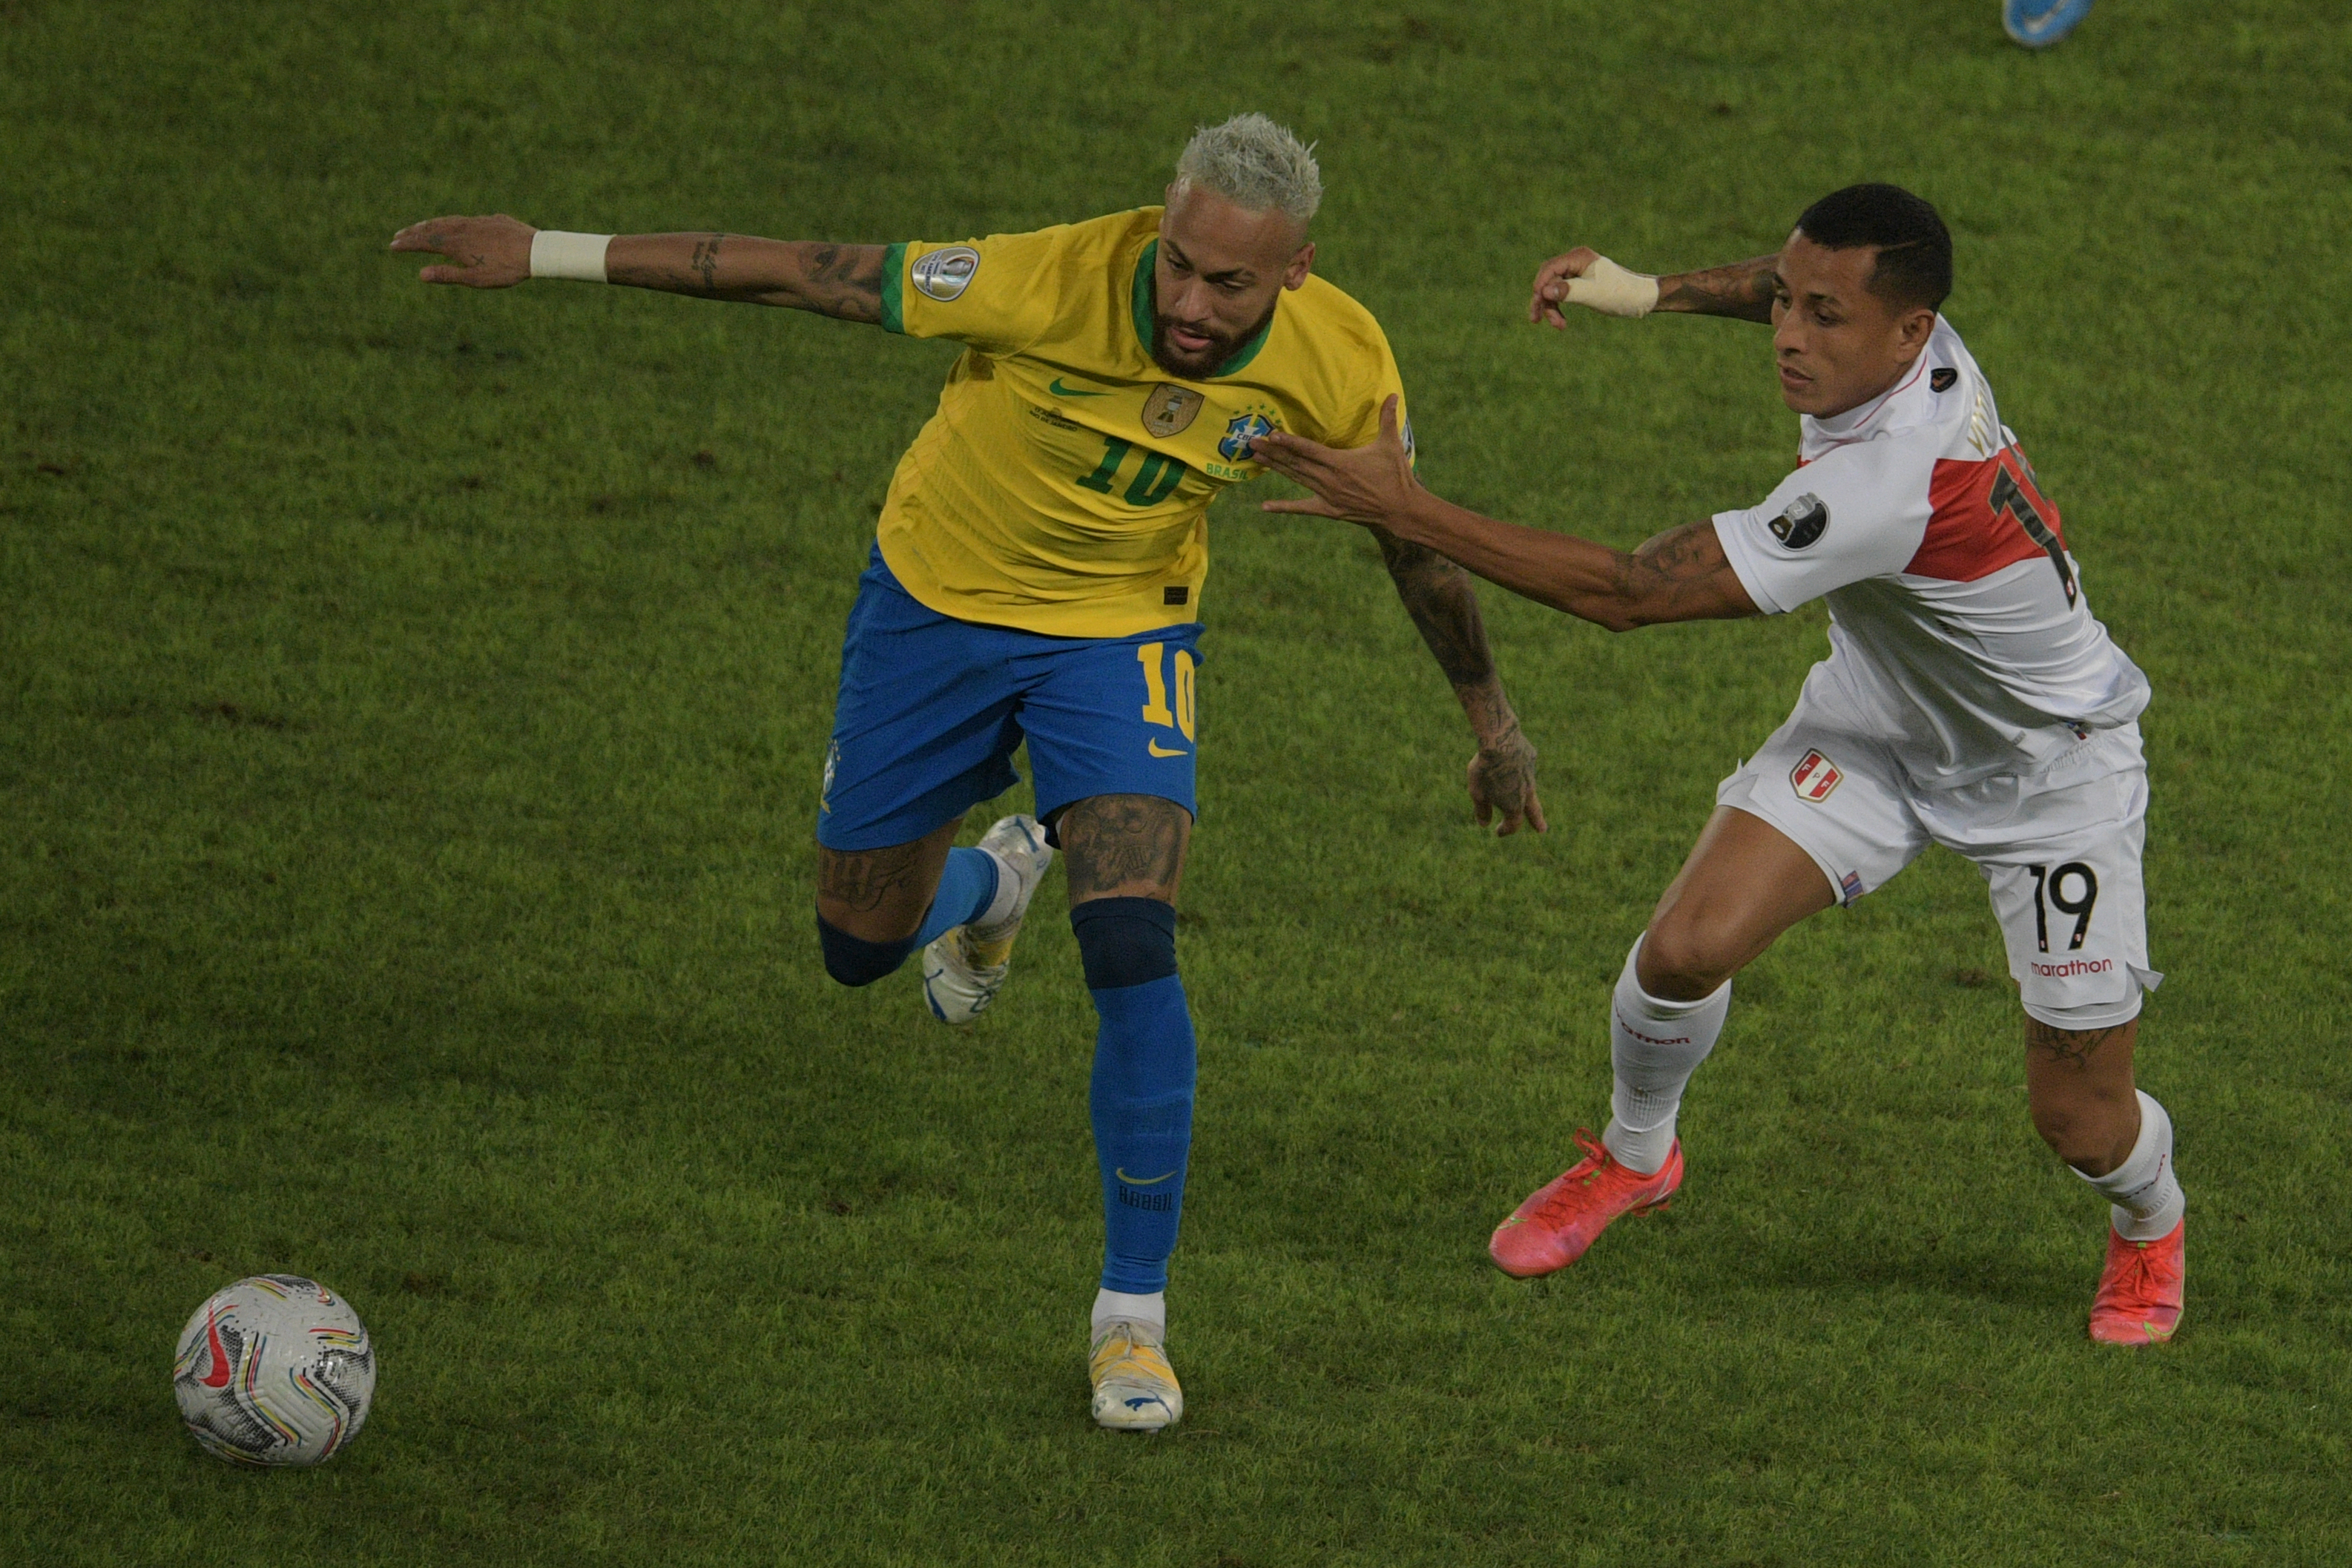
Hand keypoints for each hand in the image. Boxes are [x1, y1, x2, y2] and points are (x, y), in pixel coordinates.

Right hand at [390, 213, 534, 286]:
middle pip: (432, 228)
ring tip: (420, 227)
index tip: (392, 245)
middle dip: (413, 232)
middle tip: (398, 235)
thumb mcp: (476, 279)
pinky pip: (465, 219)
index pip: (424, 242)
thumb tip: (420, 274)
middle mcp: (463, 229)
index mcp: (456, 244)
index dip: (407, 244)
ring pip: (448, 221)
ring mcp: (477, 222)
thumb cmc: (507, 269)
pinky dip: (451, 222)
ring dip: (431, 224)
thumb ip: (448, 275)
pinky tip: (454, 224)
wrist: (535, 250)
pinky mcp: (492, 220)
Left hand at [1252, 395, 1417, 526]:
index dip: (1289, 442)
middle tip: (1251, 442)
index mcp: (1340, 462)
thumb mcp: (1390, 444)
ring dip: (1275, 469)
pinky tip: (1265, 507)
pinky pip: (1302, 508)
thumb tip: (1392, 393)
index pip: (1308, 449)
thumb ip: (1387, 417)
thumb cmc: (1396, 476)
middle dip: (1272, 452)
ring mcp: (1327, 496)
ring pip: (1296, 479)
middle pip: (1295, 463)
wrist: (1401, 509)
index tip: (1271, 435)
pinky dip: (1284, 508)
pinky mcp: (1329, 510)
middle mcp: (1329, 479)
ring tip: (1255, 459)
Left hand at [1468, 724, 1546, 835]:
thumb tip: (1484, 824)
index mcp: (1514, 805)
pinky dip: (1520, 768)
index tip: (1498, 832)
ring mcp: (1531, 773)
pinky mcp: (1530, 757)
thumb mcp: (1478, 793)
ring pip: (1530, 787)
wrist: (1500, 740)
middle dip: (1537, 821)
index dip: (1506, 830)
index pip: (1513, 824)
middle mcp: (1527, 791)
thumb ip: (1482, 810)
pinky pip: (1524, 765)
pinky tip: (1512, 762)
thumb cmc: (1486, 770)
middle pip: (1534, 811)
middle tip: (1542, 830)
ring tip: (1524, 796)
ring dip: (1527, 794)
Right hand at [1529, 247, 1657, 326]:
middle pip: (1548, 279)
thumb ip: (1568, 291)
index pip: (1550, 269)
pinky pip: (1561, 294)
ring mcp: (1577, 272)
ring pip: (1552, 289)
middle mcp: (1575, 261)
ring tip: (1558, 326)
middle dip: (1543, 300)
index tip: (1537, 306)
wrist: (1641, 298)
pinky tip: (1561, 322)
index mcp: (1579, 257)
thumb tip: (1543, 291)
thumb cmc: (1620, 293)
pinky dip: (1559, 307)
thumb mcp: (1593, 294)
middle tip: (1538, 321)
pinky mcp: (1579, 283)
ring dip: (1551, 308)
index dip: (1540, 287)